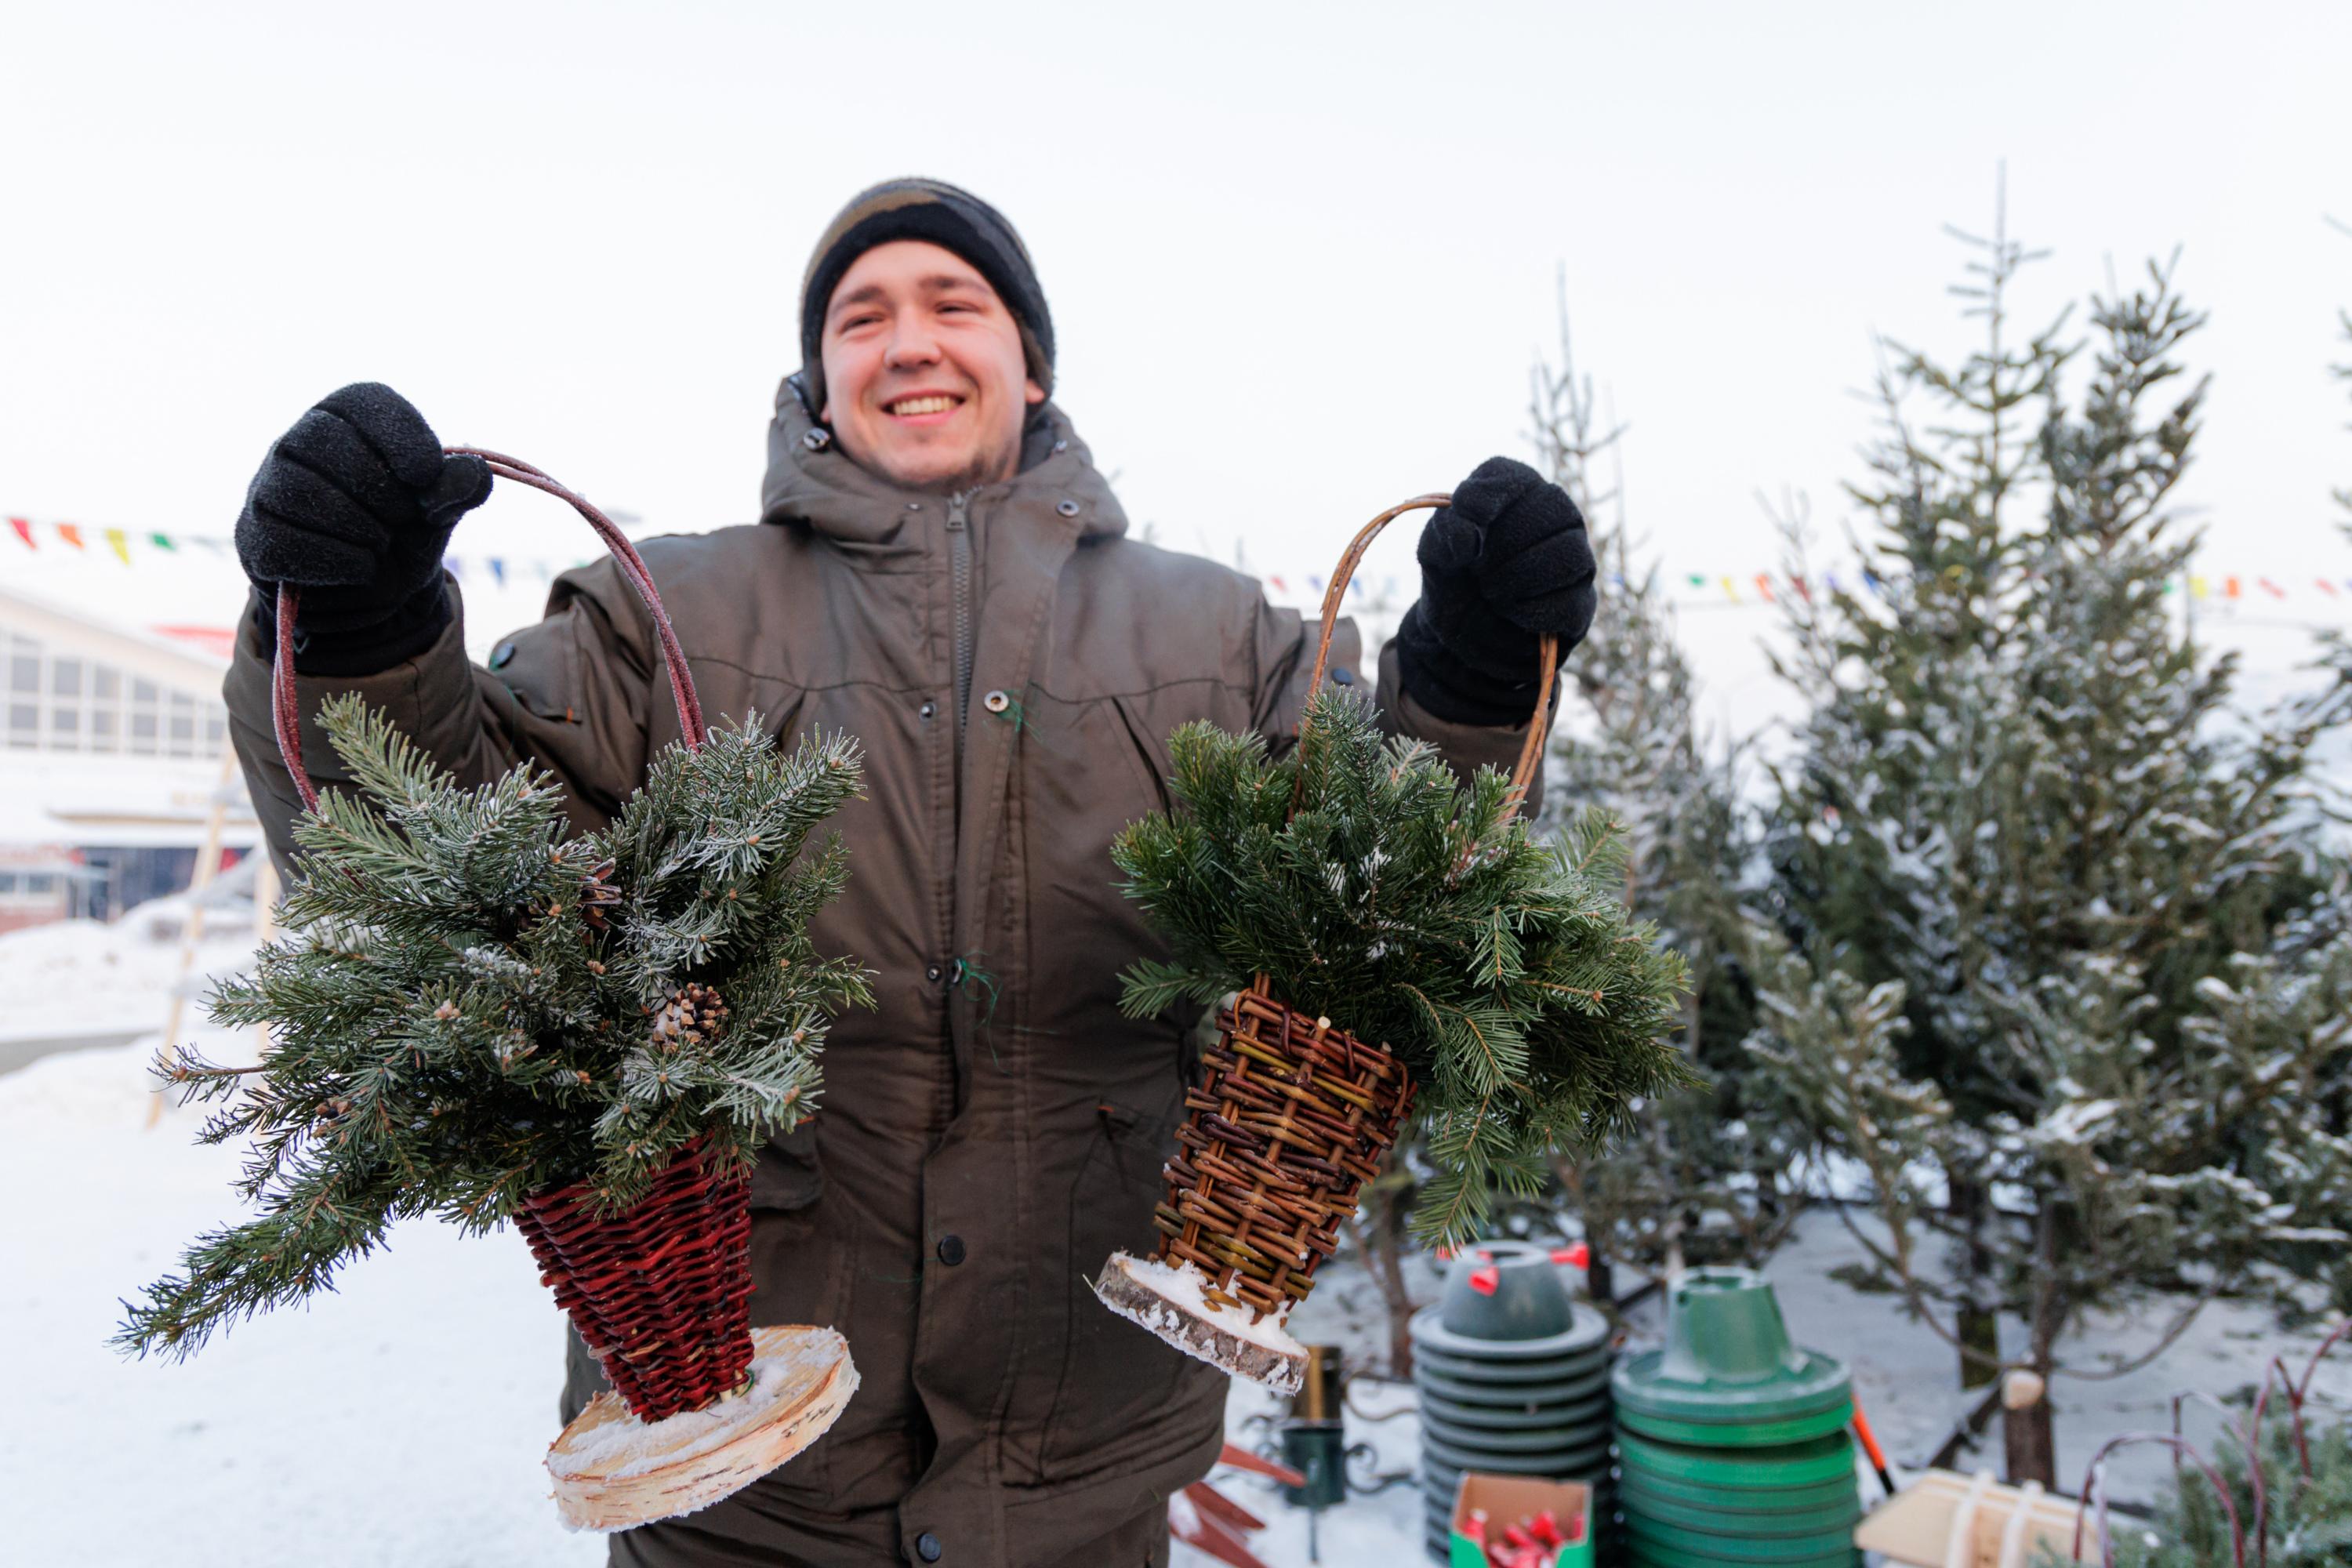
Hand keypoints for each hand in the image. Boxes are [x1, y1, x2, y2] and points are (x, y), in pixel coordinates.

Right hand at [236, 383, 491, 671]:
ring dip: (359, 528)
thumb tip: (474, 476)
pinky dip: (337, 560)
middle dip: (379, 490)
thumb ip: (457, 490)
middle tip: (402, 520)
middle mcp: (298, 442)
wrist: (368, 593)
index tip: (426, 475)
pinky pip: (285, 539)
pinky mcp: (255, 534)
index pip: (362, 401)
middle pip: (324, 441)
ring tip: (380, 545)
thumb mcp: (438, 512)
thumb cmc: (402, 533)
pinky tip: (360, 567)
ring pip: (300, 491)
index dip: (398, 434)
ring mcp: (267, 486)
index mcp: (346, 420)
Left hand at [1395, 456, 1597, 725]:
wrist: (1460, 637)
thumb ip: (1445, 534)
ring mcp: (1575, 558)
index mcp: (1517, 492)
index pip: (1514, 476)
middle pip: (1553, 507)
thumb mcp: (1434, 554)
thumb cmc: (1452, 581)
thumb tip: (1469, 537)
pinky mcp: (1580, 603)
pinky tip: (1512, 613)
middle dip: (1507, 543)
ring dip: (1521, 577)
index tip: (1467, 523)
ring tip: (1492, 593)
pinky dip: (1532, 611)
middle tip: (1478, 570)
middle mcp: (1555, 517)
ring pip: (1571, 554)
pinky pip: (1571, 603)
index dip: (1489, 496)